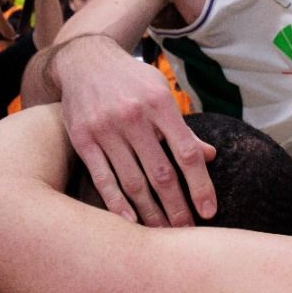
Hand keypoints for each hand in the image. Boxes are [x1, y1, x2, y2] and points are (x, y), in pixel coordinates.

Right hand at [51, 34, 215, 225]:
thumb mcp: (161, 92)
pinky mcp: (82, 138)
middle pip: (161, 173)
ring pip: (132, 181)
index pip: (187, 153)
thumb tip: (209, 156)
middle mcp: (133, 116)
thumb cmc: (132, 81)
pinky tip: (129, 223)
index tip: (209, 211)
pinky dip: (116, 203)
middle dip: (176, 207)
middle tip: (187, 232)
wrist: (85, 59)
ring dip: (150, 212)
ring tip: (162, 233)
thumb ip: (182, 127)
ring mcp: (105, 128)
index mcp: (160, 104)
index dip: (200, 185)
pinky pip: (102, 177)